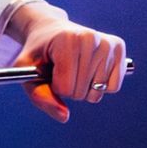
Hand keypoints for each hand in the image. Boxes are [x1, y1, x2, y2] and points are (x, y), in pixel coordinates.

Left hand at [8, 10, 127, 123]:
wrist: (51, 30)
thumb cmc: (39, 52)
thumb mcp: (27, 71)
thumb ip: (39, 96)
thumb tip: (64, 117)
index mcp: (67, 40)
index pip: (65, 88)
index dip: (54, 86)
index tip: (51, 70)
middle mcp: (90, 38)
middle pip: (81, 92)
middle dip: (69, 89)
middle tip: (63, 69)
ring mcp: (107, 42)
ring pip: (98, 92)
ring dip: (84, 89)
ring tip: (76, 68)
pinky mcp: (119, 48)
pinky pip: (113, 87)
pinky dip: (101, 87)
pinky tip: (91, 70)